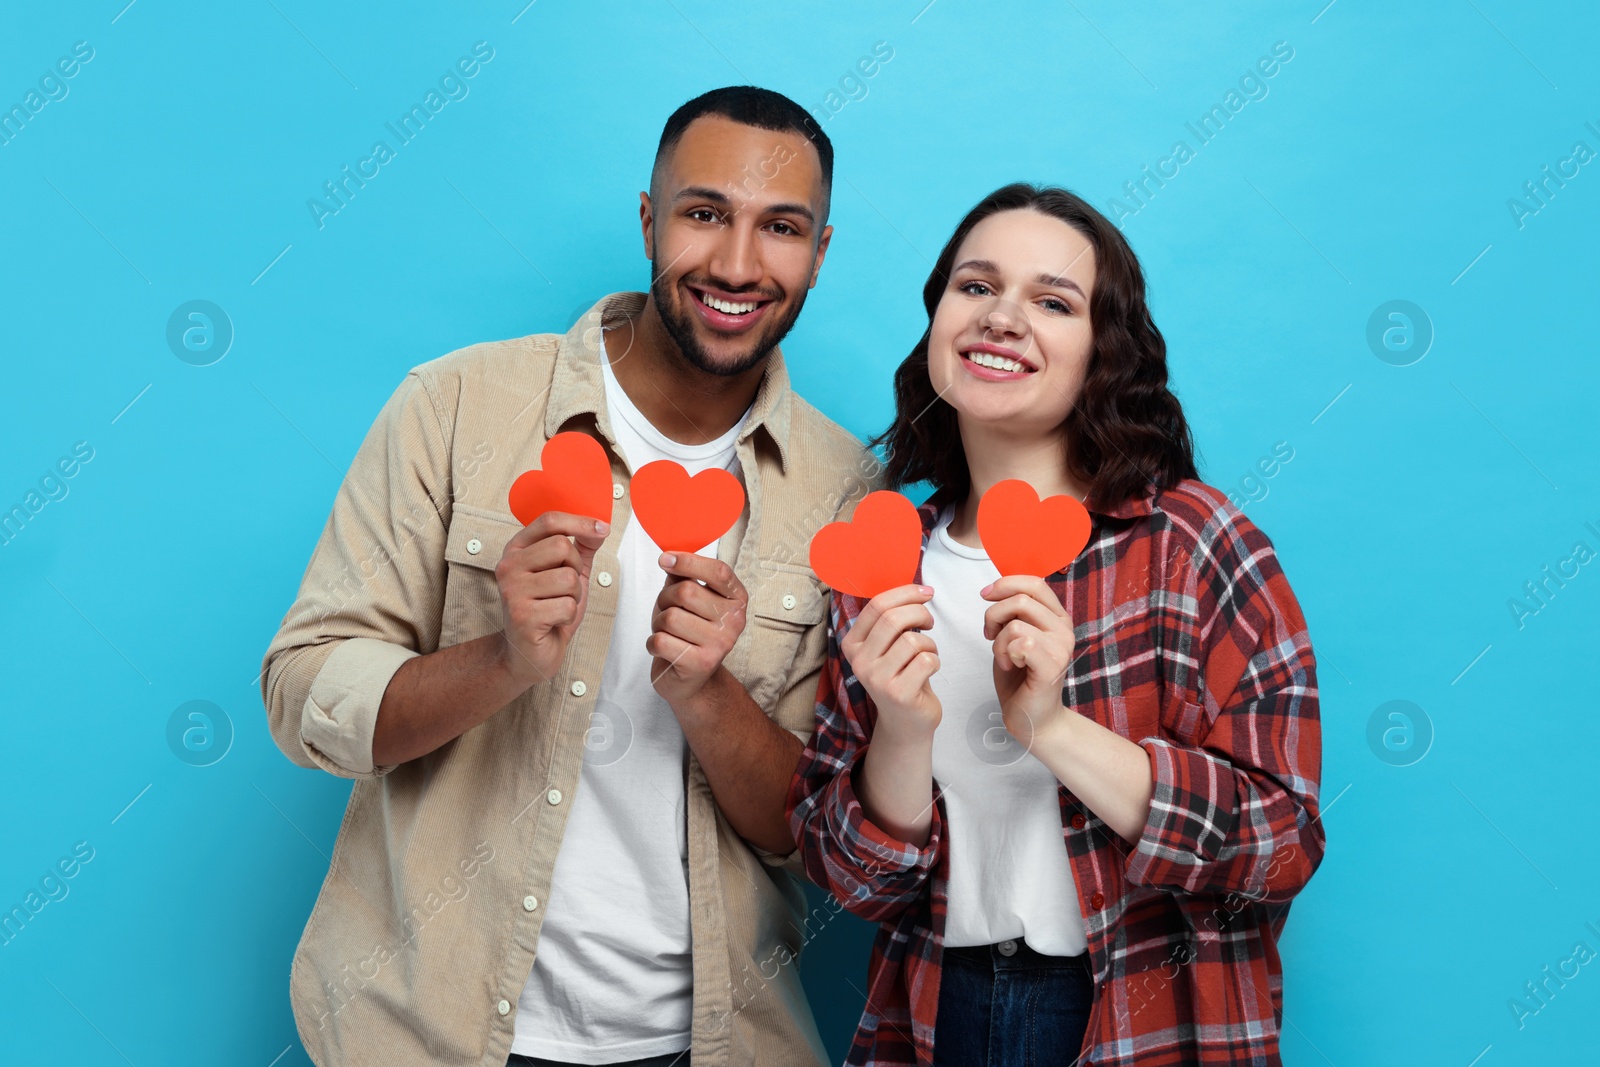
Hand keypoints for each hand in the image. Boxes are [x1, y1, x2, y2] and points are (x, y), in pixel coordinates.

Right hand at [495, 511, 608, 686]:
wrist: (529, 653)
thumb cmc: (548, 611)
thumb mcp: (567, 573)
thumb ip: (582, 548)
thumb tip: (600, 527)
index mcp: (517, 550)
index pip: (549, 521)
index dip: (580, 522)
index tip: (603, 529)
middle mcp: (508, 566)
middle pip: (562, 546)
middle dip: (576, 569)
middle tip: (565, 589)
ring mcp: (512, 591)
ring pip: (568, 578)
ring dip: (574, 596)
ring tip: (558, 607)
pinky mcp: (522, 616)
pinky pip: (567, 605)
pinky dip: (569, 615)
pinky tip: (554, 622)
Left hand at [646, 551, 748, 706]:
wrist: (692, 679)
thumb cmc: (689, 632)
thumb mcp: (690, 600)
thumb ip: (684, 576)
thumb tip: (670, 555)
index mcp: (737, 599)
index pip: (718, 571)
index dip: (688, 561)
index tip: (665, 558)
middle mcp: (734, 621)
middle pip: (686, 592)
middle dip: (665, 600)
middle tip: (667, 611)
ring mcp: (720, 644)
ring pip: (670, 617)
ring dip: (658, 624)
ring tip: (668, 633)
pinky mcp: (701, 663)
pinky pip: (660, 641)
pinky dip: (653, 643)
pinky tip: (664, 649)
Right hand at [840, 584, 941, 737]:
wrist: (905, 722)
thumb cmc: (901, 676)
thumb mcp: (887, 647)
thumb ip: (891, 621)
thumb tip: (916, 587)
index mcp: (852, 644)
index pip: (876, 605)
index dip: (905, 592)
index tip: (926, 592)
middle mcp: (859, 661)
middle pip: (893, 619)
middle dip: (920, 613)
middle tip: (930, 621)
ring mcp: (877, 679)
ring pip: (913, 640)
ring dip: (930, 643)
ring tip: (927, 653)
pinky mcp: (898, 693)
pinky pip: (926, 660)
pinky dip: (936, 661)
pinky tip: (929, 670)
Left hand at [982, 575, 1075, 747]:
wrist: (1033, 718)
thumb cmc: (1021, 678)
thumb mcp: (1014, 635)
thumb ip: (1013, 612)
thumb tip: (995, 588)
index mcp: (1057, 617)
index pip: (1034, 582)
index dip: (1005, 583)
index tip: (986, 595)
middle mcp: (1064, 629)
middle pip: (1021, 598)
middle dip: (994, 614)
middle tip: (990, 635)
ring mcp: (1061, 647)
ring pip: (1016, 623)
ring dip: (998, 641)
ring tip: (1004, 657)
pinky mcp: (1052, 666)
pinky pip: (1020, 642)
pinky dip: (1005, 653)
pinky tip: (1011, 666)